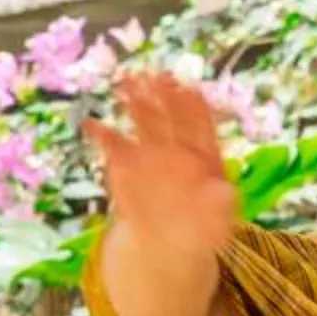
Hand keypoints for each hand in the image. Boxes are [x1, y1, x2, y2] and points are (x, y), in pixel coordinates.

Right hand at [82, 71, 236, 269]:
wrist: (167, 241)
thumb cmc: (198, 227)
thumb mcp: (218, 220)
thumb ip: (222, 204)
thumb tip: (225, 191)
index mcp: (202, 149)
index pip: (200, 119)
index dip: (193, 103)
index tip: (187, 88)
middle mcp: (175, 142)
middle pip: (169, 111)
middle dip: (161, 92)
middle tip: (151, 75)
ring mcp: (148, 150)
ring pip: (141, 118)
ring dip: (133, 99)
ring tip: (123, 82)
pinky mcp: (124, 163)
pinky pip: (113, 144)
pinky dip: (102, 134)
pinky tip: (91, 124)